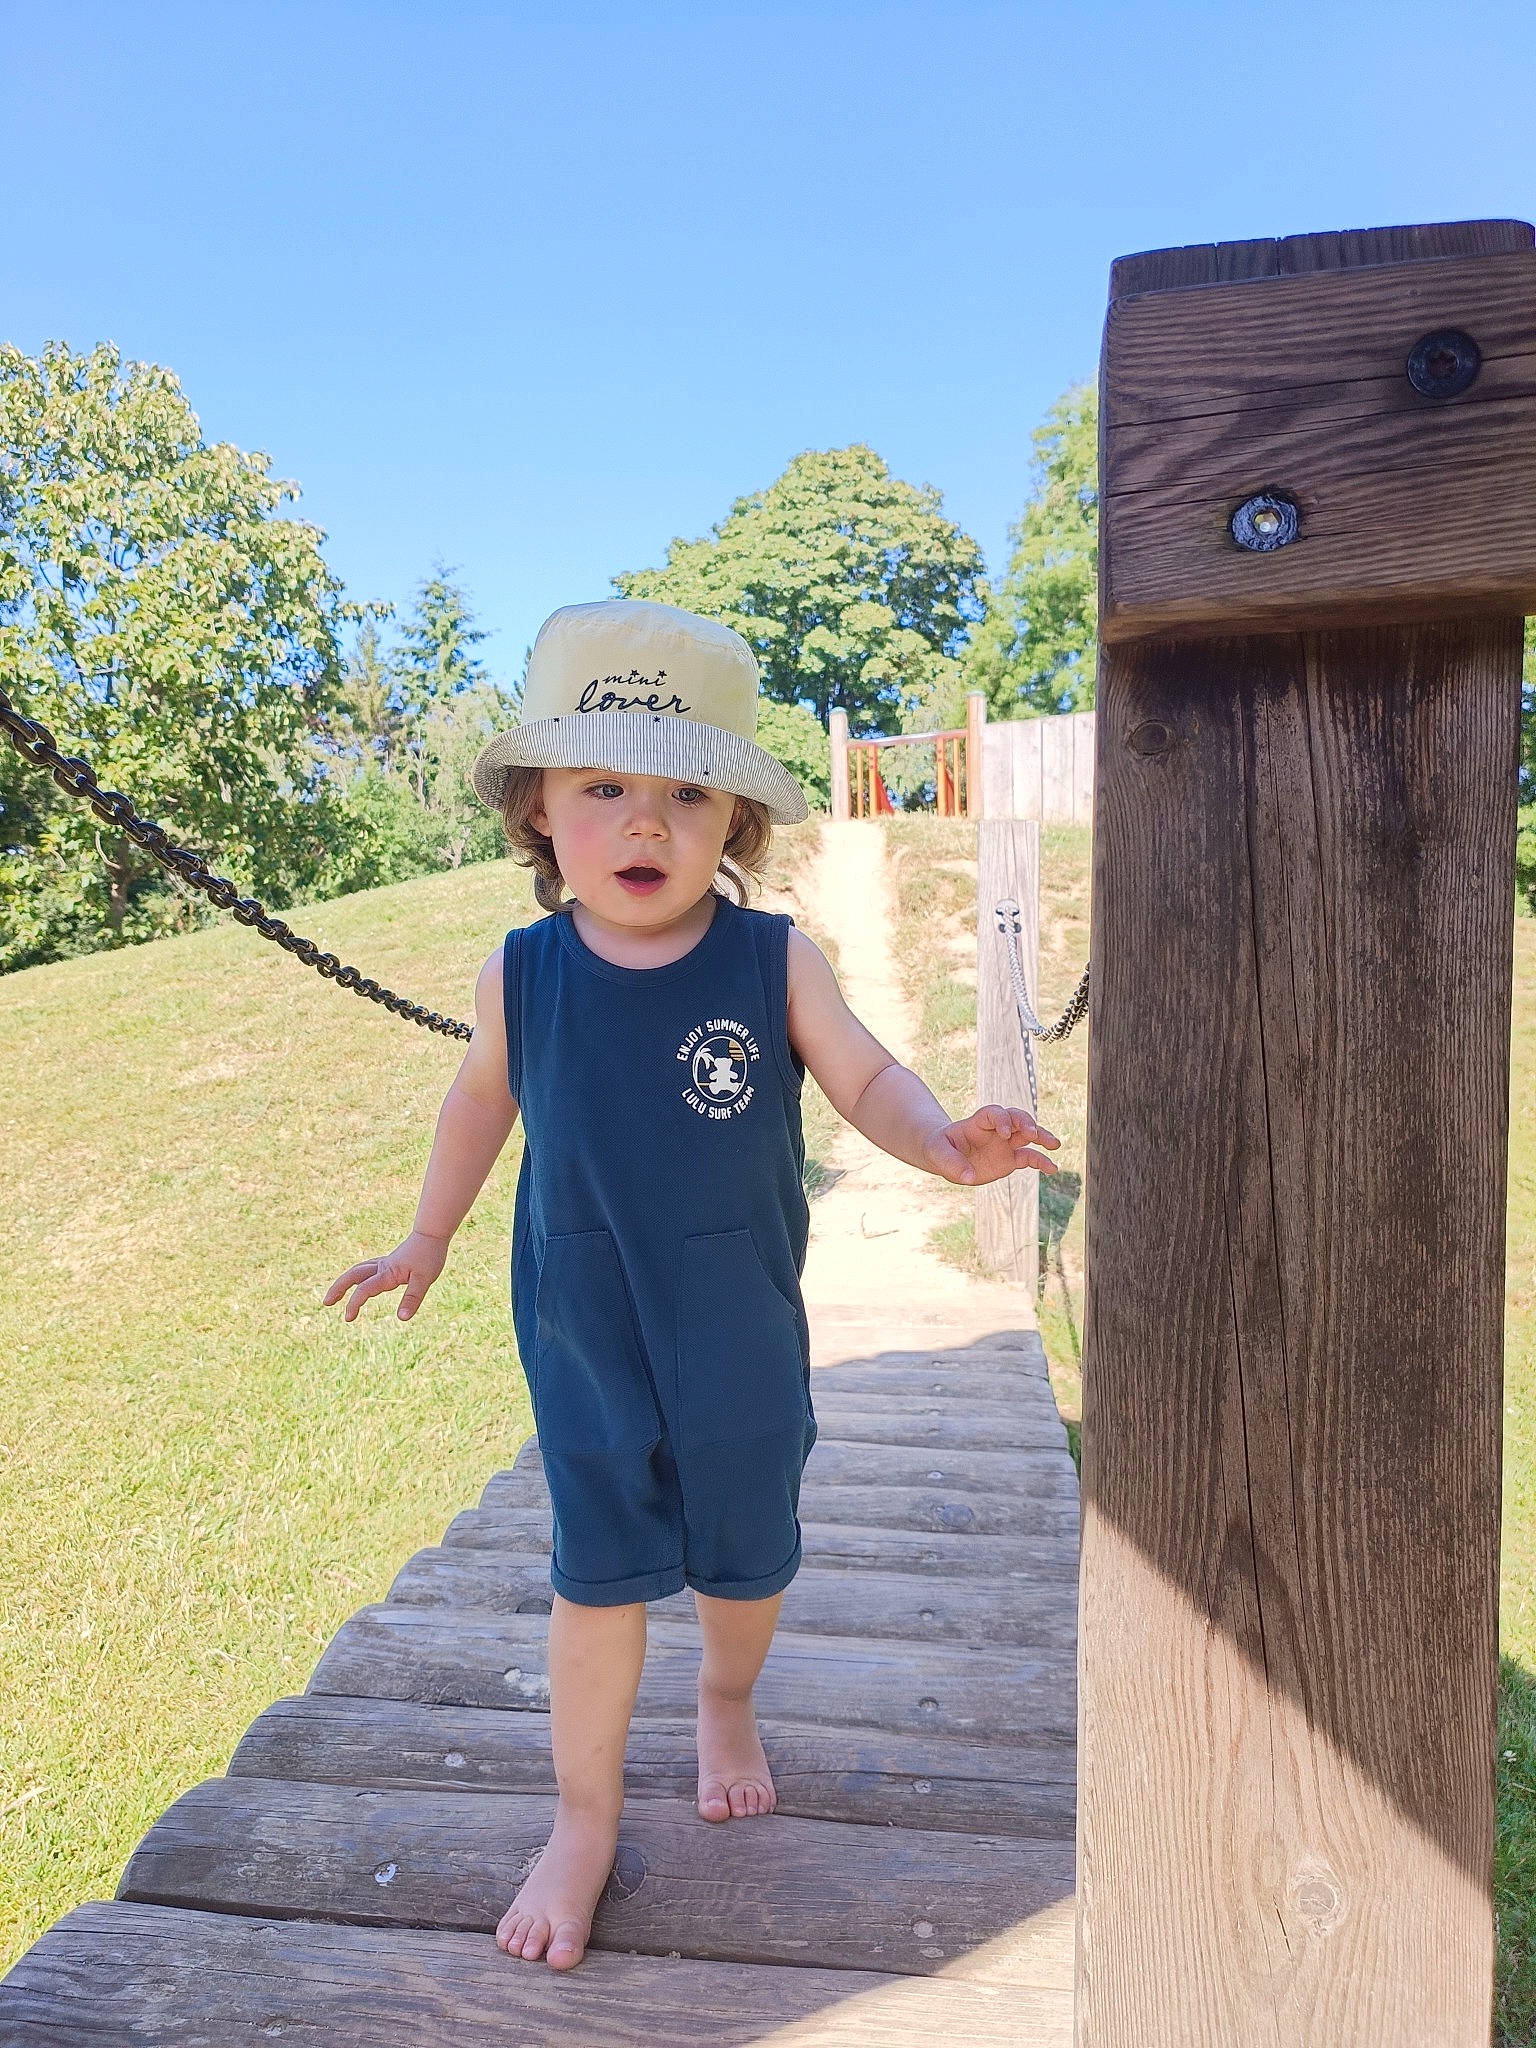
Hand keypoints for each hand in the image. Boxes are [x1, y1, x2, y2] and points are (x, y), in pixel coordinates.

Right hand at [322, 1230, 450, 1322]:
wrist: (431, 1233)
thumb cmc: (429, 1255)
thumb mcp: (425, 1279)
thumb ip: (412, 1298)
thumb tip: (402, 1318)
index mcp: (387, 1273)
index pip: (364, 1289)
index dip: (354, 1303)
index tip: (348, 1318)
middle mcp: (381, 1268)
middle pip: (352, 1276)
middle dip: (338, 1289)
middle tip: (326, 1303)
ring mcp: (383, 1264)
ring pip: (357, 1272)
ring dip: (344, 1282)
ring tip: (334, 1296)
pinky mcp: (388, 1263)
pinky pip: (366, 1270)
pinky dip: (356, 1277)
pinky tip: (358, 1285)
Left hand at [922, 1104, 1061, 1185]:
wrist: (946, 1156)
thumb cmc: (940, 1149)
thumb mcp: (938, 1154)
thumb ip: (951, 1163)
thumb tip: (968, 1177)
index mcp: (978, 1123)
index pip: (994, 1114)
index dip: (1001, 1120)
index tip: (1003, 1133)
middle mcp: (995, 1130)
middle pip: (1016, 1118)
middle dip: (1026, 1123)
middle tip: (1033, 1133)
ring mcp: (1005, 1143)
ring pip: (1028, 1135)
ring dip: (1041, 1136)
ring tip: (1054, 1144)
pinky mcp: (1010, 1159)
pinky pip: (1029, 1158)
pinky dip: (1041, 1162)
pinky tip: (1052, 1169)